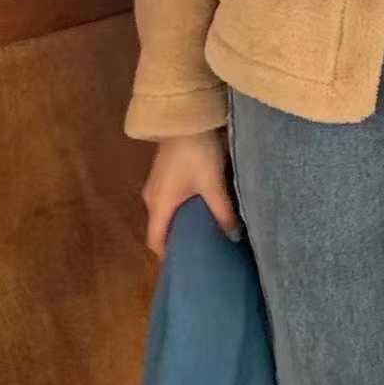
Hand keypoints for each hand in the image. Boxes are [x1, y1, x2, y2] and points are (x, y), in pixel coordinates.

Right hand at [142, 131, 239, 256]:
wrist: (187, 117)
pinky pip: (169, 200)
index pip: (155, 241)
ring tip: (204, 234)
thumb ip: (222, 212)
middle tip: (201, 253)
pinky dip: (181, 210)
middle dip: (178, 241)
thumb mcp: (213, 184)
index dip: (168, 257)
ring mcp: (155, 184)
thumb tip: (233, 238)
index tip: (185, 267)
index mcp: (158, 205)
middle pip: (160, 228)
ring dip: (180, 224)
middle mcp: (151, 197)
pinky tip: (200, 210)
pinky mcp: (163, 173)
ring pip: (165, 213)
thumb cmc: (197, 154)